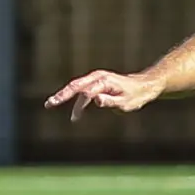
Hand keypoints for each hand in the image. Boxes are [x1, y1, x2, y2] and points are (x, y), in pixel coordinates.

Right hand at [44, 70, 163, 121]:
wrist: (145, 86)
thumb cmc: (137, 95)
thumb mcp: (127, 102)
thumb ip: (111, 101)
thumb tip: (95, 100)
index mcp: (105, 82)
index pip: (87, 92)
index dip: (79, 103)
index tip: (75, 117)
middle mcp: (98, 77)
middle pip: (76, 86)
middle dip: (62, 95)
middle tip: (50, 104)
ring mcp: (97, 79)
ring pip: (77, 87)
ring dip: (64, 95)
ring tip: (51, 104)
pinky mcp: (97, 82)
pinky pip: (82, 90)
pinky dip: (74, 97)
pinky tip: (73, 110)